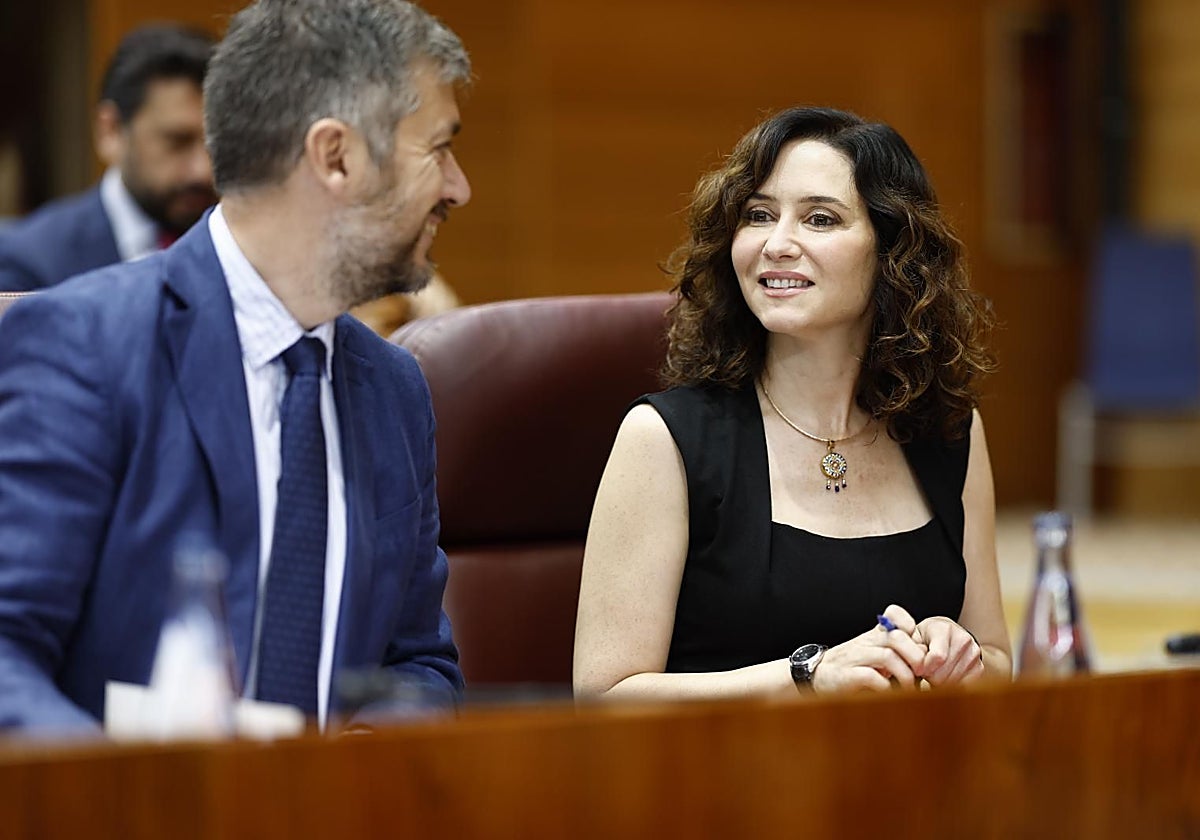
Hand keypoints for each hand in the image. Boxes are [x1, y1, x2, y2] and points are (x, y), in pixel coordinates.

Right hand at [810, 605, 927, 693]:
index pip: (893, 615)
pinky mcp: (847, 675)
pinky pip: (872, 676)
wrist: (817, 676)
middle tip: (922, 672)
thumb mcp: (874, 656)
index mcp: (873, 636)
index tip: (916, 642)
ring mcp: (856, 657)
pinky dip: (885, 687)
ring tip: (909, 688)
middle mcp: (865, 642)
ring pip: (888, 656)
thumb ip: (897, 654)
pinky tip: (887, 692)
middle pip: (897, 637)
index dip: (907, 624)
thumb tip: (926, 660)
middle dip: (915, 656)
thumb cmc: (852, 668)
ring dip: (905, 675)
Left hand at [913, 616, 983, 686]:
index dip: (924, 668)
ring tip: (934, 672)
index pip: (937, 657)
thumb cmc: (927, 637)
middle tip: (925, 672)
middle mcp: (962, 638)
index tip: (917, 669)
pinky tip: (946, 676)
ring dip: (940, 683)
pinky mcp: (979, 666)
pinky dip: (952, 686)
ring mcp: (974, 652)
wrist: (950, 636)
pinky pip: (963, 686)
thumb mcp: (915, 637)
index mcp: (944, 628)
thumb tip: (913, 664)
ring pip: (953, 681)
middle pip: (943, 673)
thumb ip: (910, 647)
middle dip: (930, 677)